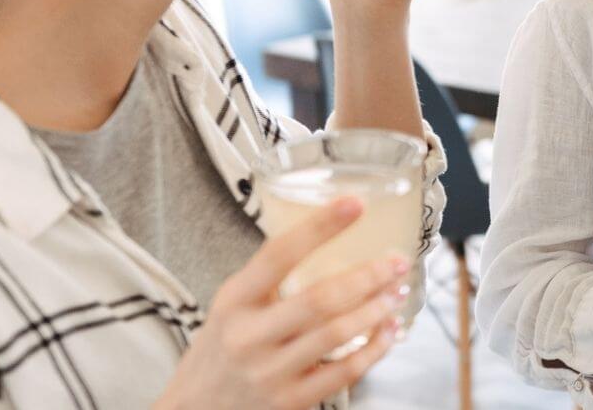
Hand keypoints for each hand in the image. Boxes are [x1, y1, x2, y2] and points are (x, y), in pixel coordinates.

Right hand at [155, 198, 408, 409]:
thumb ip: (271, 278)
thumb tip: (331, 234)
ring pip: (337, 334)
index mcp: (233, 300)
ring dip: (377, 309)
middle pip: (320, 298)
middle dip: (368, 276)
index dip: (320, 227)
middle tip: (398, 261)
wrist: (194, 409)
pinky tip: (390, 330)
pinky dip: (376, 349)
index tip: (356, 203)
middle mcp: (248, 336)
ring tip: (398, 292)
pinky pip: (345, 372)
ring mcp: (269, 373)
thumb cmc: (223, 347)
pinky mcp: (289, 402)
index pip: (278, 254)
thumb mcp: (232, 305)